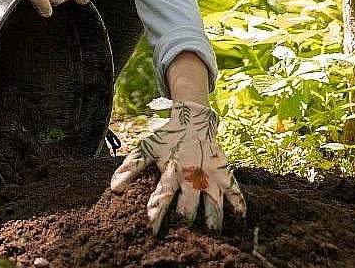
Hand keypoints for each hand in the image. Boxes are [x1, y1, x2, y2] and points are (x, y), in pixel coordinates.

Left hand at [109, 100, 246, 234]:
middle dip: (185, 219)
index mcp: (170, 170)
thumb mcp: (146, 149)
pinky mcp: (225, 173)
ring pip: (214, 204)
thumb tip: (114, 188)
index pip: (162, 195)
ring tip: (211, 234)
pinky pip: (236, 191)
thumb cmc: (166, 138)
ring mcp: (210, 175)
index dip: (157, 213)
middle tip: (182, 233)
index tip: (152, 229)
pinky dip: (239, 205)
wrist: (192, 120)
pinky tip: (240, 220)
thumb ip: (130, 168)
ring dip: (212, 221)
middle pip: (189, 205)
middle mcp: (191, 175)